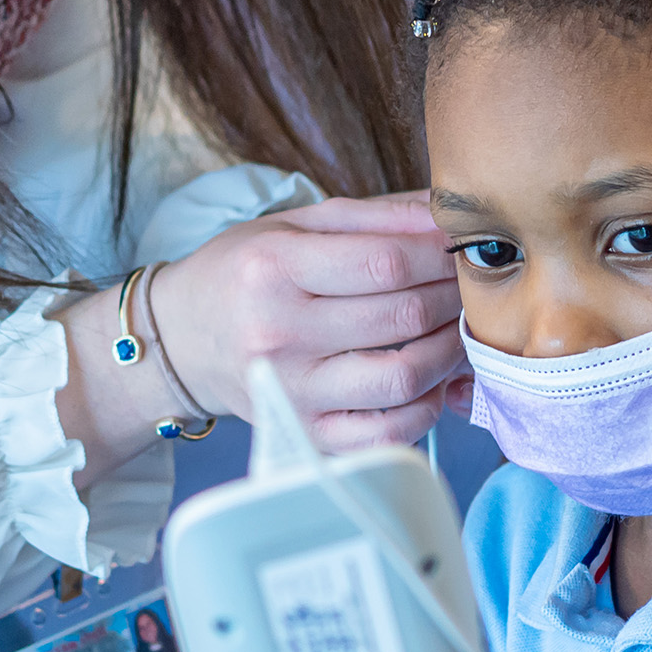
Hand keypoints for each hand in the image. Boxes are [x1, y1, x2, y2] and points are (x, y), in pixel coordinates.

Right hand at [152, 192, 465, 451]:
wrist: (183, 339)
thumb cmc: (245, 274)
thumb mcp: (296, 224)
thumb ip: (377, 216)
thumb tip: (449, 217)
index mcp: (274, 269)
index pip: (385, 263)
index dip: (440, 254)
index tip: (461, 247)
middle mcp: (280, 334)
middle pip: (404, 316)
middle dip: (454, 296)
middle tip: (468, 285)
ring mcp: (293, 392)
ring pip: (405, 375)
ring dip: (450, 350)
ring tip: (454, 327)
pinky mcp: (307, 435)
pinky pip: (388, 433)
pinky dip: (427, 407)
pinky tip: (429, 379)